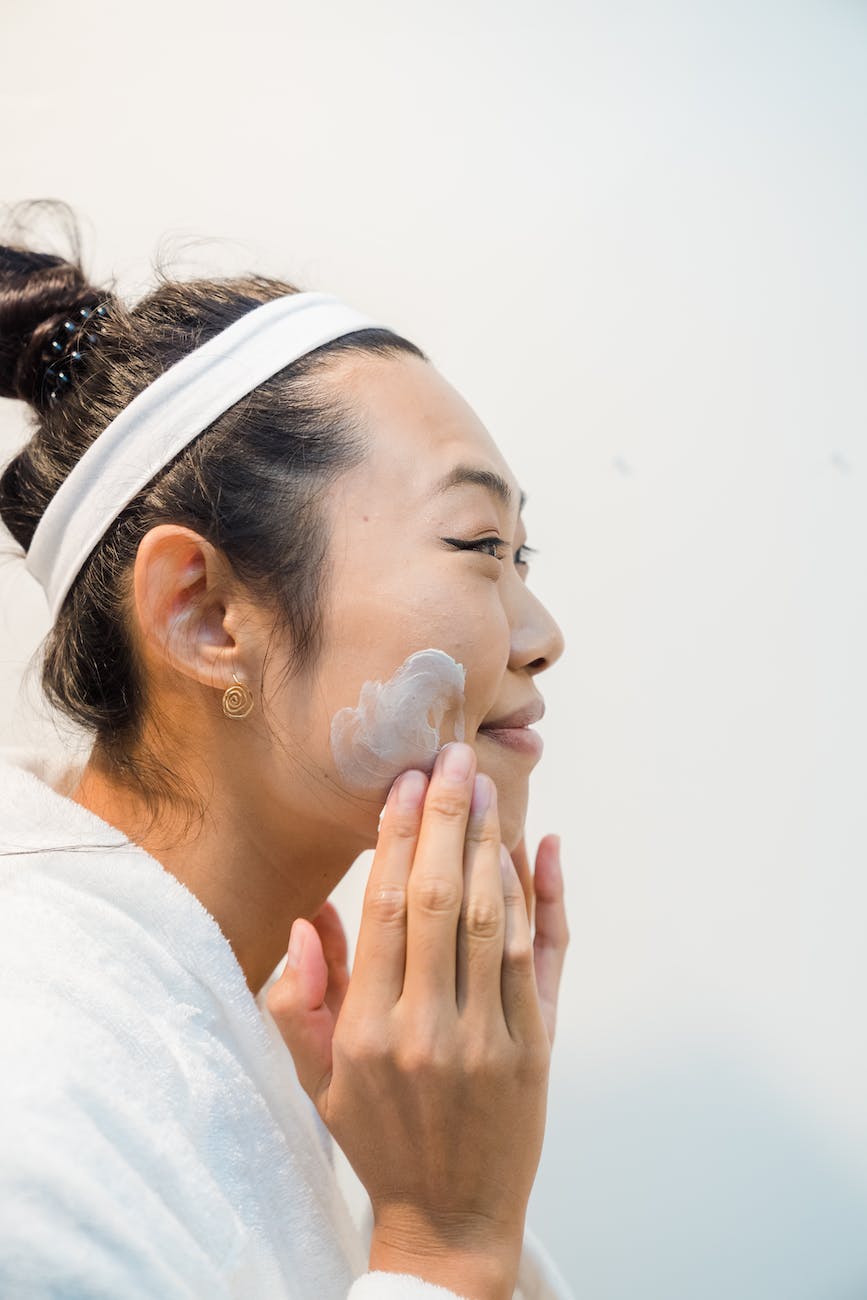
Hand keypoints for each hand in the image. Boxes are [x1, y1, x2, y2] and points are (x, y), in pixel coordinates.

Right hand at [266, 743, 558, 1299]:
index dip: (397, 838)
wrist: (450, 1218)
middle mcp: (428, 1029)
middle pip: (443, 900)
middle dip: (447, 820)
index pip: (385, 909)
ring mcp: (490, 1039)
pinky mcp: (538, 1048)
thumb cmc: (377, 1137)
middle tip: (452, 758)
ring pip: (496, 921)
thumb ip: (302, 996)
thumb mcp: (317, 1076)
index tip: (406, 783)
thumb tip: (311, 916)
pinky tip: (542, 848)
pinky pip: (544, 960)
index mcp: (367, 1031)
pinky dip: (546, 899)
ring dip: (493, 845)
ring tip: (486, 788)